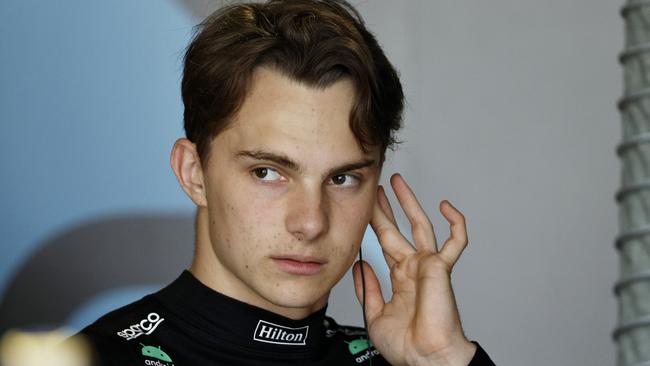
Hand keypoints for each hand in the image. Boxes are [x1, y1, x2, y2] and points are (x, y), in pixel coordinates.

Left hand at [352, 173, 475, 365]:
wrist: (426, 358)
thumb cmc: (406, 345)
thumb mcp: (375, 315)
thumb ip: (367, 289)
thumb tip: (359, 265)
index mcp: (400, 278)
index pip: (383, 244)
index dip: (373, 226)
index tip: (365, 210)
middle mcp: (414, 268)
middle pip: (396, 229)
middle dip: (385, 208)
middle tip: (376, 189)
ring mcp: (428, 265)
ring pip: (420, 226)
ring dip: (409, 203)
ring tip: (397, 183)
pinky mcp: (441, 268)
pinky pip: (455, 242)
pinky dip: (455, 224)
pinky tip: (446, 206)